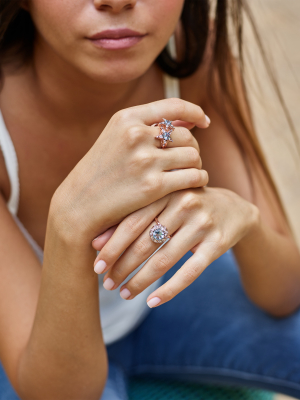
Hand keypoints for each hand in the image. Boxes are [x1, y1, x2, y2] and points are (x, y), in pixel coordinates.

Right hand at [51, 99, 209, 242]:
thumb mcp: (117, 139)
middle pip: (187, 136)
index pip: (175, 106)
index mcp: (127, 118)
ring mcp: (145, 160)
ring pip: (193, 156)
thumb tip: (191, 122)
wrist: (80, 205)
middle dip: (193, 147)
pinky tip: (196, 183)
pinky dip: (200, 179)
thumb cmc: (101, 172)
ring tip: (191, 172)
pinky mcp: (153, 186)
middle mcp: (136, 135)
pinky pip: (193, 177)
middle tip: (190, 159)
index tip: (205, 122)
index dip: (195, 112)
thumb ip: (151, 127)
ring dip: (197, 165)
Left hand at [92, 187, 258, 306]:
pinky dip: (169, 290)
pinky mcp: (217, 244)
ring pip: (164, 260)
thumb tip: (93, 242)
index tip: (95, 266)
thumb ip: (132, 216)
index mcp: (165, 191)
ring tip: (123, 294)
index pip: (131, 221)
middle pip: (145, 242)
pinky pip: (189, 272)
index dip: (111, 246)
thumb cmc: (185, 205)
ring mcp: (202, 223)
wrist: (233, 208)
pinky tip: (152, 302)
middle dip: (122, 266)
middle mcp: (184, 203)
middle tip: (106, 284)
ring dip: (140, 282)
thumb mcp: (162, 203)